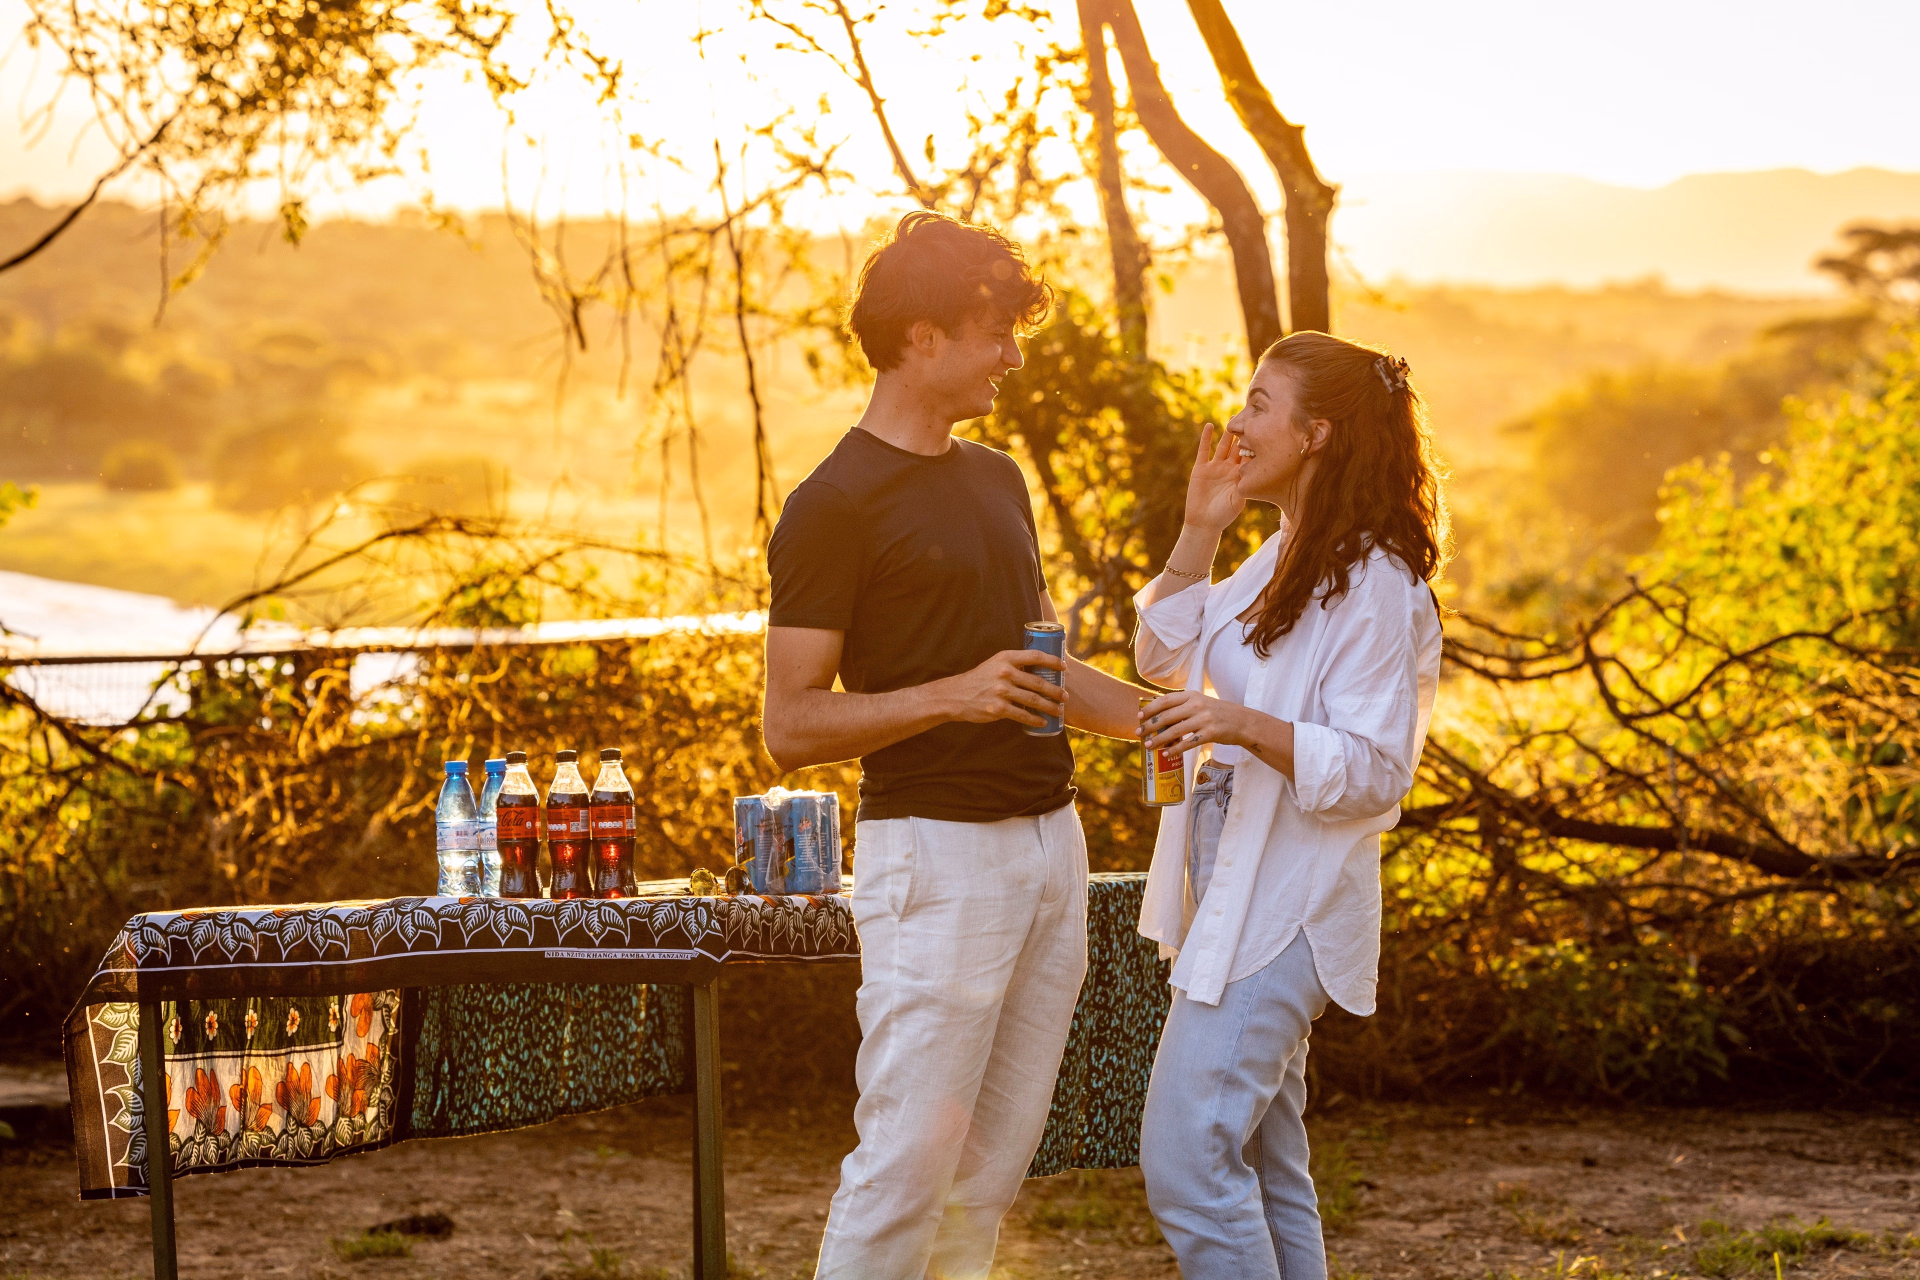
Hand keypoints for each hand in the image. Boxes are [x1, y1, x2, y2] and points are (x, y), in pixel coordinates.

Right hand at [937, 649, 1066, 728]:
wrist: (956, 695)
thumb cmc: (979, 679)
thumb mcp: (994, 664)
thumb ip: (1013, 665)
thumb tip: (1039, 670)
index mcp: (1005, 658)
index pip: (1035, 656)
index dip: (1053, 661)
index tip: (1064, 667)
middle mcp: (1004, 672)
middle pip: (1038, 682)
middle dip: (1056, 690)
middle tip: (1066, 696)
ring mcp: (1001, 691)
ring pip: (1033, 700)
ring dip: (1050, 706)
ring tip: (1060, 710)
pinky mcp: (998, 708)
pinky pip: (1022, 715)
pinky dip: (1035, 719)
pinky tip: (1043, 722)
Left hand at [1138, 690, 1250, 752]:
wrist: (1242, 722)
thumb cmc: (1218, 713)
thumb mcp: (1201, 703)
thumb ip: (1183, 706)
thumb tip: (1159, 715)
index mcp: (1192, 695)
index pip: (1166, 700)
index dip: (1150, 708)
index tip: (1139, 715)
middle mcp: (1197, 705)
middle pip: (1167, 716)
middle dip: (1150, 725)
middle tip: (1138, 732)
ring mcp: (1204, 719)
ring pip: (1175, 730)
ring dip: (1159, 739)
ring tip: (1148, 745)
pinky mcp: (1210, 734)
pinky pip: (1188, 743)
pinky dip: (1175, 749)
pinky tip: (1166, 754)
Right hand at [1183, 423, 1245, 534]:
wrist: (1203, 523)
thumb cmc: (1223, 515)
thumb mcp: (1237, 501)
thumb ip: (1243, 487)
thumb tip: (1250, 473)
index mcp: (1241, 476)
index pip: (1250, 457)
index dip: (1256, 445)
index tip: (1264, 431)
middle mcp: (1229, 469)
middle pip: (1238, 448)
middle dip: (1244, 435)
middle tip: (1252, 418)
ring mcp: (1215, 467)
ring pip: (1223, 446)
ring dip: (1228, 434)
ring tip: (1233, 418)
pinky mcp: (1201, 468)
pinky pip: (1204, 450)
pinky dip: (1206, 438)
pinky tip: (1209, 425)